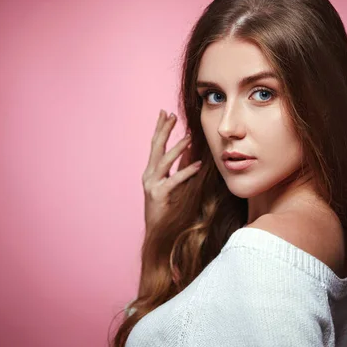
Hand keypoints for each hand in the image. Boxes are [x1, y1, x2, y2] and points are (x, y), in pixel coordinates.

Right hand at [142, 110, 201, 232]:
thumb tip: (192, 151)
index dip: (160, 128)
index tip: (165, 113)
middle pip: (156, 148)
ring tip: (189, 136)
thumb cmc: (168, 209)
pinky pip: (174, 181)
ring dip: (177, 148)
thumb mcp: (175, 184)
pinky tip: (198, 164)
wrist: (158, 233)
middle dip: (163, 130)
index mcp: (151, 172)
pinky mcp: (159, 196)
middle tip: (171, 115)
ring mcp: (152, 186)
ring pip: (164, 161)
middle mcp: (149, 176)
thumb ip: (180, 168)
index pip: (155, 145)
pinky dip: (186, 171)